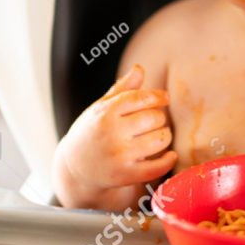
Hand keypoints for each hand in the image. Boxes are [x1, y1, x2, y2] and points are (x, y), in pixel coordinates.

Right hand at [57, 65, 176, 191]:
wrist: (74, 167)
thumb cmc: (91, 132)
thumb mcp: (101, 107)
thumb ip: (122, 89)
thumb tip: (140, 69)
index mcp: (106, 112)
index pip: (141, 98)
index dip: (158, 96)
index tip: (165, 98)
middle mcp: (111, 132)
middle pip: (154, 118)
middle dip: (159, 118)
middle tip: (155, 122)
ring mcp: (118, 155)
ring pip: (160, 140)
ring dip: (165, 137)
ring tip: (158, 136)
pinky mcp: (124, 175)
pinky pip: (157, 168)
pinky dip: (168, 161)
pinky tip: (170, 155)